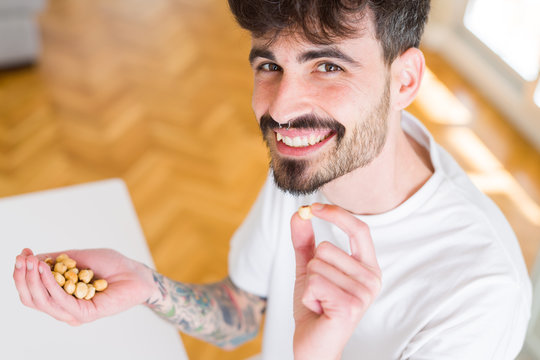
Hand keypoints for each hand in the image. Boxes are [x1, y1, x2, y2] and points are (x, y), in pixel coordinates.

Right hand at [13, 248, 155, 325]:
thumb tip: (31, 257)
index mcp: (61, 298)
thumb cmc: (111, 265)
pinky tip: (45, 270)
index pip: (32, 292)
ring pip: (43, 301)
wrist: (136, 272)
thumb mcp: (78, 257)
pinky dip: (50, 284)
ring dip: (34, 279)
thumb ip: (56, 260)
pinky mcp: (86, 314)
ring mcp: (74, 313)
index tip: (21, 254)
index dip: (22, 274)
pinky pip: (61, 301)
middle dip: (23, 277)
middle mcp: (65, 309)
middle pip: (32, 299)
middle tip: (22, 258)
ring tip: (32, 261)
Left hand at [290, 203, 381, 359]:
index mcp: (368, 267)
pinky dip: (307, 295)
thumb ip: (305, 242)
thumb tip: (299, 213)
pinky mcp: (349, 306)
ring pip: (317, 265)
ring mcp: (363, 293)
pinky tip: (318, 309)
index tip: (313, 207)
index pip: (359, 229)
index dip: (336, 213)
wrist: (312, 345)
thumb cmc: (315, 307)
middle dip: (312, 268)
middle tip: (319, 291)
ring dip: (309, 284)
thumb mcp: (309, 269)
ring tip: (319, 301)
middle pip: (327, 247)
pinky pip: (314, 281)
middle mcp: (372, 279)